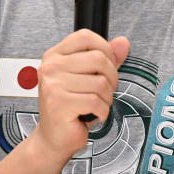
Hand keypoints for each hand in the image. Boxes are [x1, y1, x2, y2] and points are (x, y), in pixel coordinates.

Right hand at [33, 29, 128, 158]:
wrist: (53, 138)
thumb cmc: (71, 107)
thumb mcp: (88, 77)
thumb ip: (106, 58)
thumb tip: (123, 42)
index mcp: (54, 55)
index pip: (85, 36)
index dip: (105, 48)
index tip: (107, 65)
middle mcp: (50, 67)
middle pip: (98, 58)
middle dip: (111, 77)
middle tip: (105, 91)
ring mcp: (52, 84)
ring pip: (100, 82)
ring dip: (107, 98)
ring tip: (97, 105)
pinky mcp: (59, 103)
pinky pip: (96, 101)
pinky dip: (102, 111)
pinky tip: (94, 115)